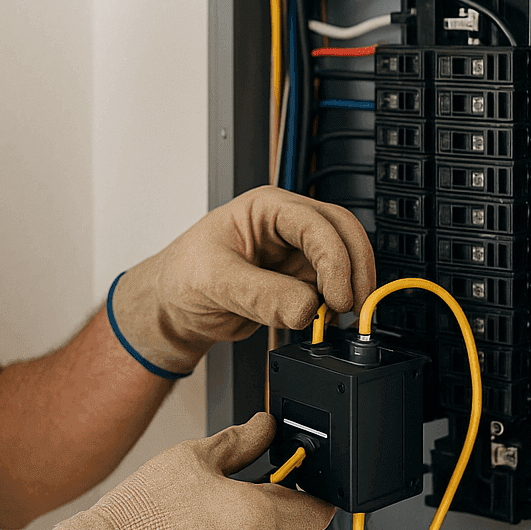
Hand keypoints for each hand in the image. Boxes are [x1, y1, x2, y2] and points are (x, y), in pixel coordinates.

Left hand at [111, 186, 374, 372]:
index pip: (316, 223)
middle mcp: (286, 226)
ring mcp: (295, 253)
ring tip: (340, 317)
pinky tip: (327, 321)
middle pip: (342, 233)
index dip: (334, 258)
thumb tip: (306, 308)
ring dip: (350, 287)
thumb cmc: (182, 277)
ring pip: (343, 260)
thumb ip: (261, 295)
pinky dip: (336, 304)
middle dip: (355, 268)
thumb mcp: (216, 282)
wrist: (175, 307)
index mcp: (265, 208)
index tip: (336, 295)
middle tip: (353, 306)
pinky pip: (330, 287)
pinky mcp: (298, 280)